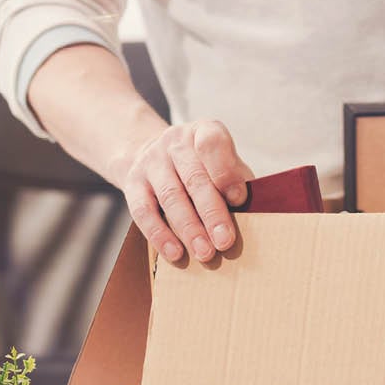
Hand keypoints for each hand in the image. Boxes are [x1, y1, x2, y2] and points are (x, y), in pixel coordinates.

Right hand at [116, 121, 253, 263]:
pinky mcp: (132, 182)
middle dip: (212, 213)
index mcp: (203, 132)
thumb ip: (236, 180)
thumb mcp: (221, 161)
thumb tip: (251, 213)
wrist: (148, 153)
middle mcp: (176, 142)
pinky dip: (160, 234)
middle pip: (194, 178)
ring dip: (190, 229)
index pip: (213, 143)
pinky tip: (175, 253)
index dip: (226, 172)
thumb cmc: (199, 165)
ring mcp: (151, 161)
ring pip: (171, 196)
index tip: (238, 199)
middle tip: (225, 241)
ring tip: (205, 253)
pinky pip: (143, 211)